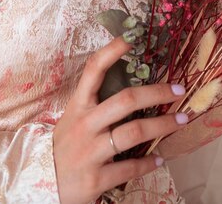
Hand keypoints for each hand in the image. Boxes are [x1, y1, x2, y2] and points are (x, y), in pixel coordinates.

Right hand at [52, 36, 187, 203]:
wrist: (40, 184)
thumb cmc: (63, 146)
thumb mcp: (73, 119)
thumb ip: (96, 104)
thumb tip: (132, 88)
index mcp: (78, 105)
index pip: (94, 70)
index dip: (113, 51)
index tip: (134, 37)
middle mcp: (85, 124)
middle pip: (126, 100)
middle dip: (157, 92)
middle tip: (179, 90)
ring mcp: (90, 151)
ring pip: (134, 132)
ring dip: (163, 125)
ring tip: (181, 120)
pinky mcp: (96, 178)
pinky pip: (130, 167)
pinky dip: (149, 162)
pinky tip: (161, 158)